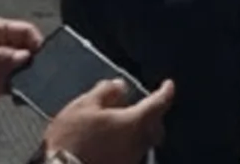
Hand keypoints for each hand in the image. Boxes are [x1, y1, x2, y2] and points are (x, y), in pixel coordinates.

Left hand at [0, 18, 41, 112]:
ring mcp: (0, 66)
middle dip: (37, 61)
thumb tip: (27, 57)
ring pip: (25, 69)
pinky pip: (15, 85)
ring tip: (36, 88)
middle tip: (44, 75)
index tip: (44, 57)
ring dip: (31, 77)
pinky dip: (22, 90)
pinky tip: (25, 96)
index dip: (36, 42)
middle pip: (28, 50)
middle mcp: (2, 47)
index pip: (25, 31)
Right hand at [41, 79, 174, 163]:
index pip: (159, 103)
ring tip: (122, 124)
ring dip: (139, 130)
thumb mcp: (83, 107)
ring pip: (144, 141)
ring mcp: (131, 159)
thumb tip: (120, 85)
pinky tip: (112, 142)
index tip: (168, 84)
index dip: (165, 91)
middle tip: (144, 106)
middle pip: (156, 126)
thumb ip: (105, 92)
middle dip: (154, 114)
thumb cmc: (71, 140)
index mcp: (133, 122)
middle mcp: (138, 143)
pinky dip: (128, 144)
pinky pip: (132, 153)